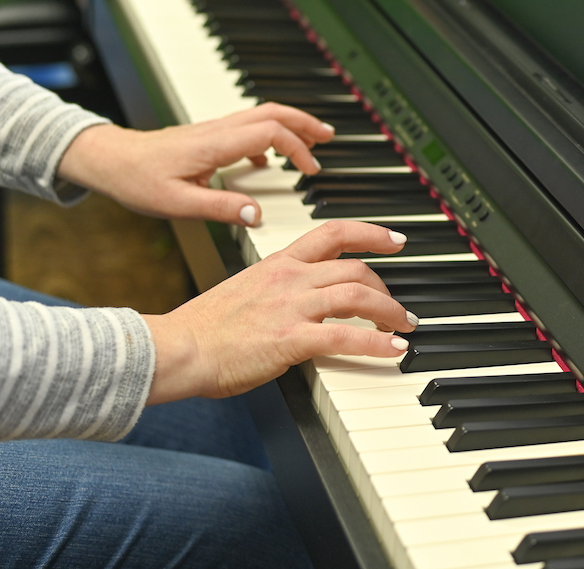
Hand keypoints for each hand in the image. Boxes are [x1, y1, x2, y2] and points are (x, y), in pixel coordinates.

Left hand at [57, 103, 333, 224]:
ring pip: (262, 114)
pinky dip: (270, 133)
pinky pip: (248, 125)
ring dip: (291, 122)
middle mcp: (218, 130)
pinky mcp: (208, 135)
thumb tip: (257, 214)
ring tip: (313, 139)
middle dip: (305, 122)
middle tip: (328, 137)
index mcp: (215, 144)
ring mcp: (214, 129)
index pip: (270, 132)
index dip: (297, 148)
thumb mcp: (177, 203)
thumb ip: (220, 208)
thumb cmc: (137, 179)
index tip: (309, 170)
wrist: (110, 159)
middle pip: (273, 112)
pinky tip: (270, 157)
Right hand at [143, 221, 416, 402]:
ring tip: (403, 326)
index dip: (371, 233)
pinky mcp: (291, 339)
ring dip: (389, 311)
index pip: (334, 233)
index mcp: (279, 263)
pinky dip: (377, 342)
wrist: (180, 347)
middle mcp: (291, 278)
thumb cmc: (205, 326)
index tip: (396, 239)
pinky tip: (393, 349)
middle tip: (397, 306)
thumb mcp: (247, 289)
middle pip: (355, 269)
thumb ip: (279, 287)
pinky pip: (346, 336)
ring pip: (358, 296)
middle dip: (385, 287)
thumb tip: (302, 299)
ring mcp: (292, 307)